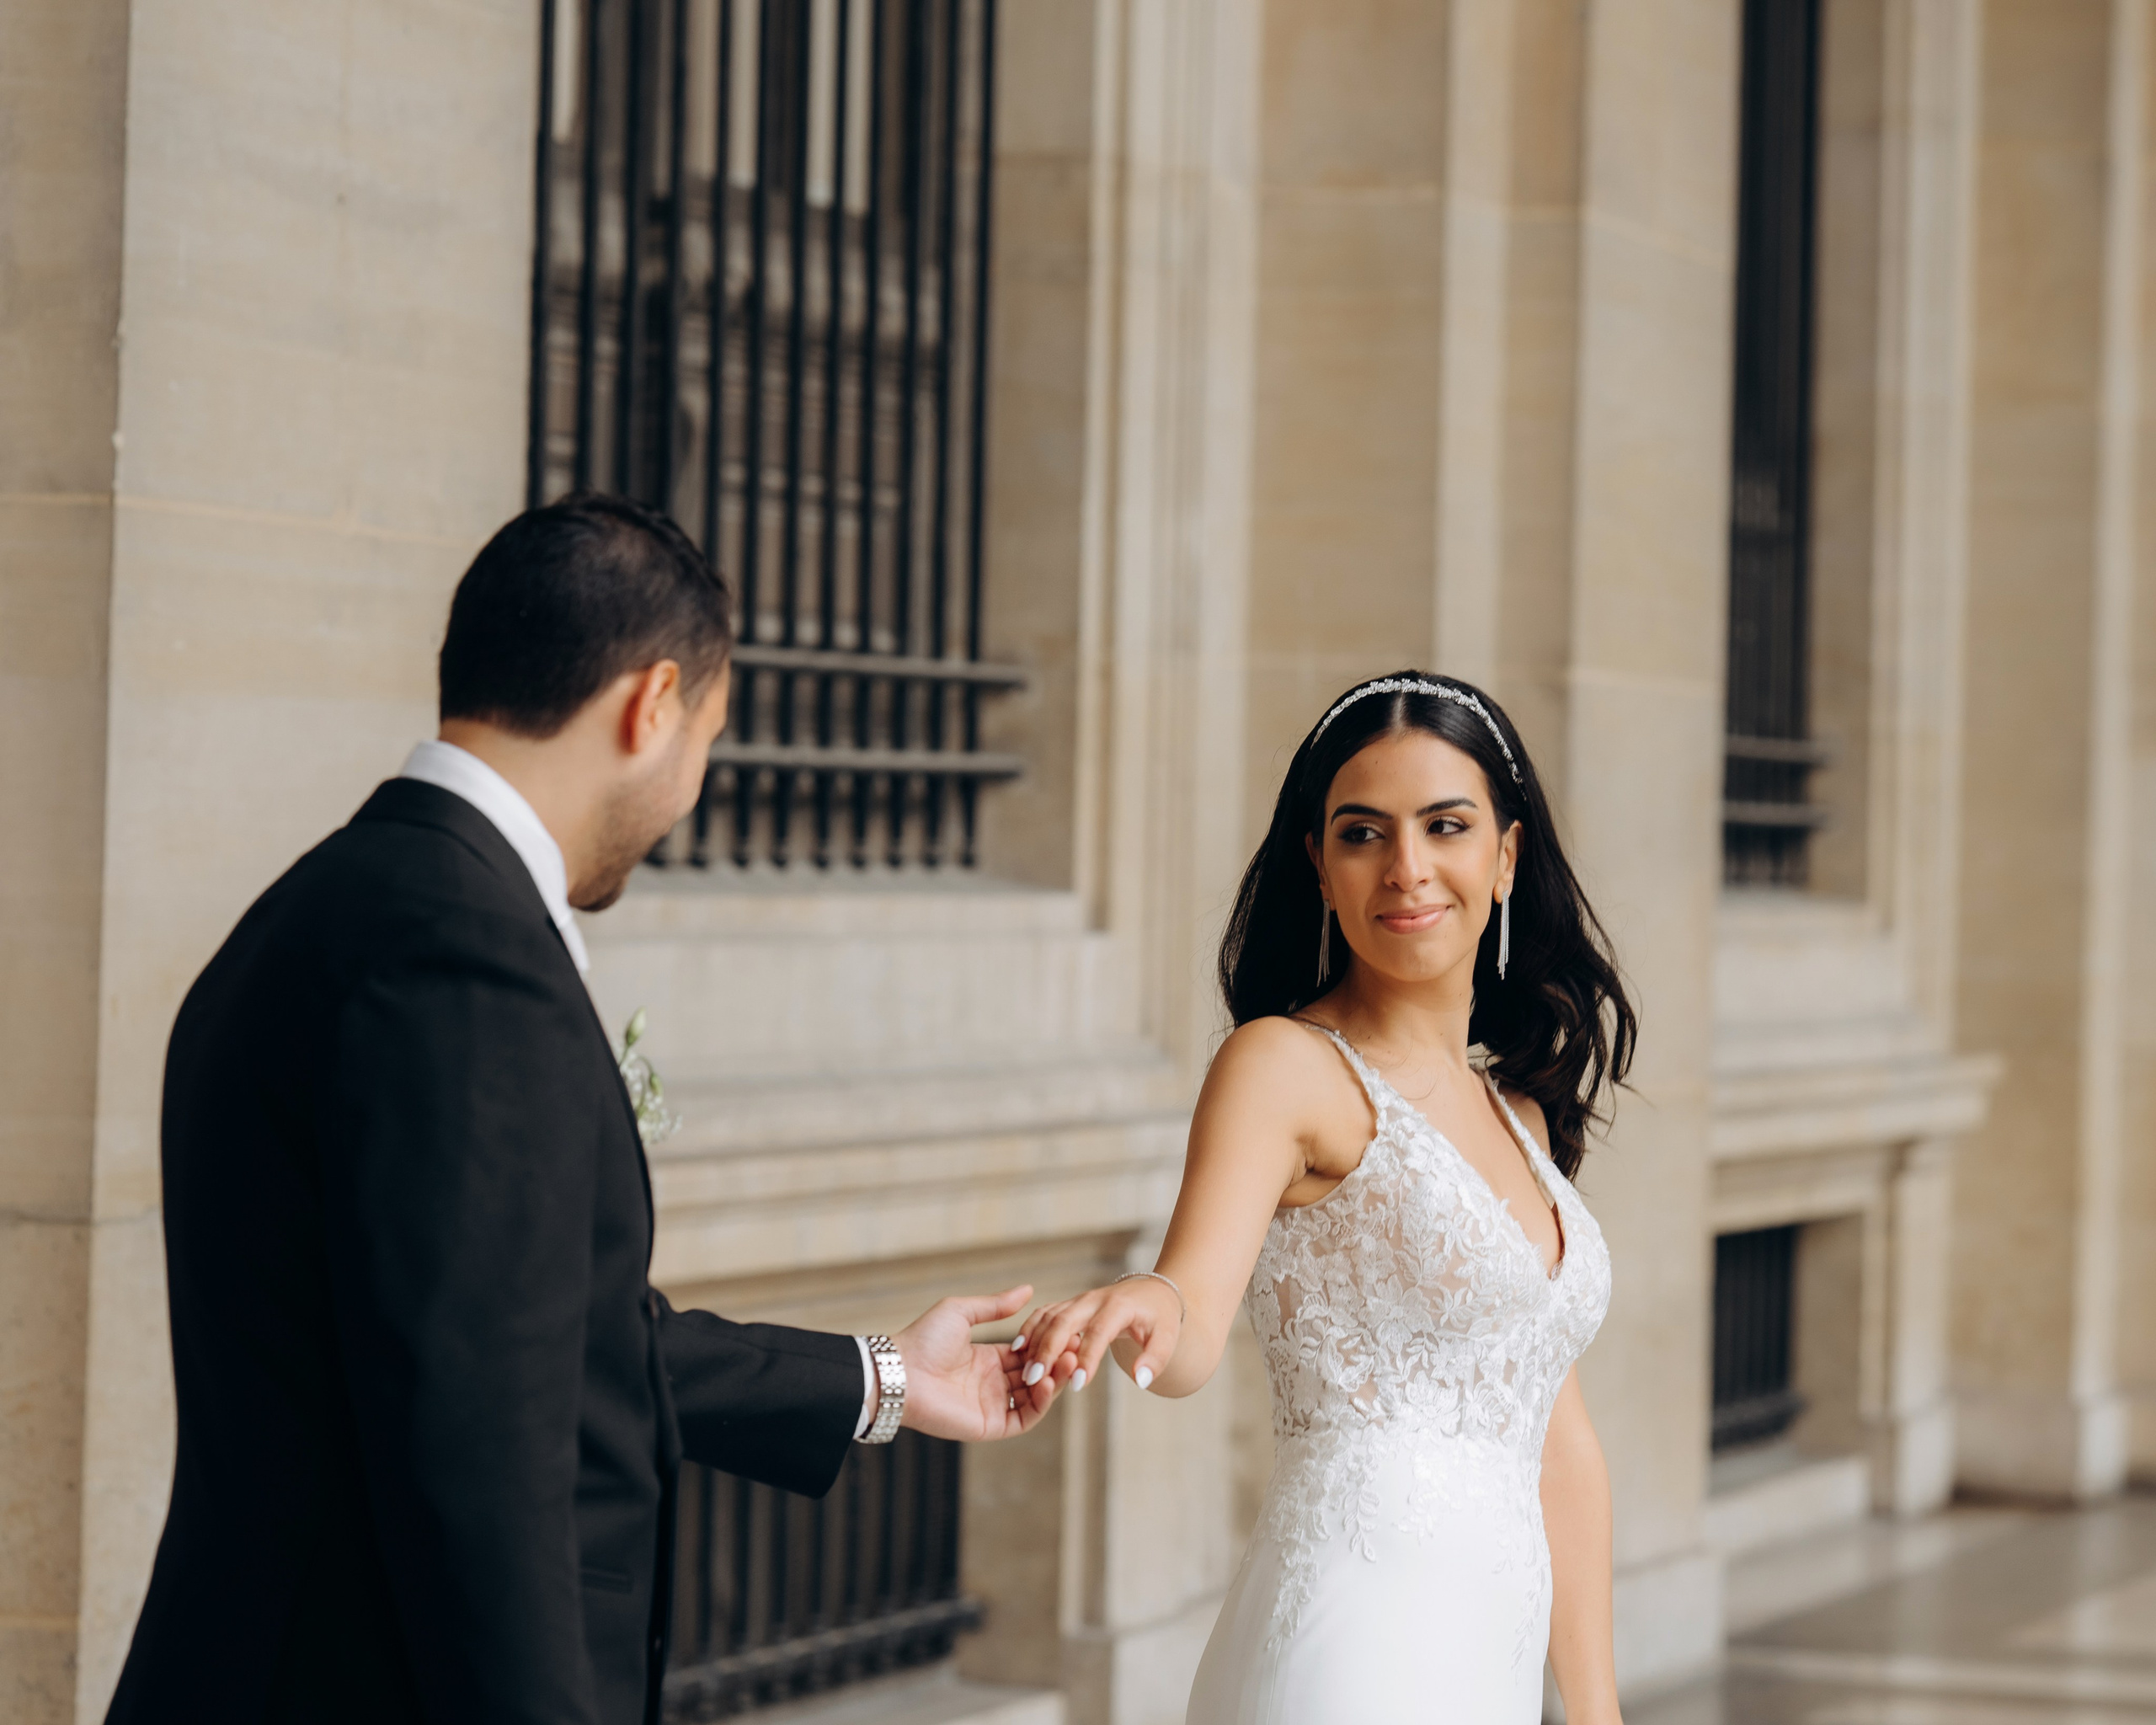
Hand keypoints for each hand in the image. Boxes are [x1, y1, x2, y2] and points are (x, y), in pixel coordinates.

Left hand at [894, 1285, 1072, 1439]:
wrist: (900, 1372)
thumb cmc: (923, 1340)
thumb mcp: (962, 1313)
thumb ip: (996, 1306)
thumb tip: (1028, 1289)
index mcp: (987, 1359)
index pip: (1028, 1353)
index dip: (1048, 1344)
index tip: (1067, 1331)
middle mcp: (992, 1383)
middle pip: (1037, 1375)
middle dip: (1057, 1362)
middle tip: (1075, 1347)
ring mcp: (992, 1405)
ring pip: (1036, 1397)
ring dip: (1055, 1381)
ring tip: (1067, 1362)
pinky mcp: (989, 1425)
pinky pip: (1024, 1419)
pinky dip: (1040, 1404)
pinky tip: (1047, 1382)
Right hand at [1014, 1276, 1181, 1395]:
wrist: (1152, 1292)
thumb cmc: (1161, 1317)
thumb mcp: (1168, 1337)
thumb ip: (1156, 1359)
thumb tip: (1141, 1380)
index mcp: (1119, 1307)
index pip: (1099, 1332)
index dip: (1088, 1358)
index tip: (1078, 1384)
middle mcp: (1094, 1299)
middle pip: (1064, 1321)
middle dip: (1048, 1350)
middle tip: (1035, 1379)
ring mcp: (1079, 1299)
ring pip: (1049, 1316)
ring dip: (1035, 1342)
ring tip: (1025, 1372)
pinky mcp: (1070, 1304)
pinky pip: (1045, 1313)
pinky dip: (1030, 1328)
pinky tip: (1019, 1350)